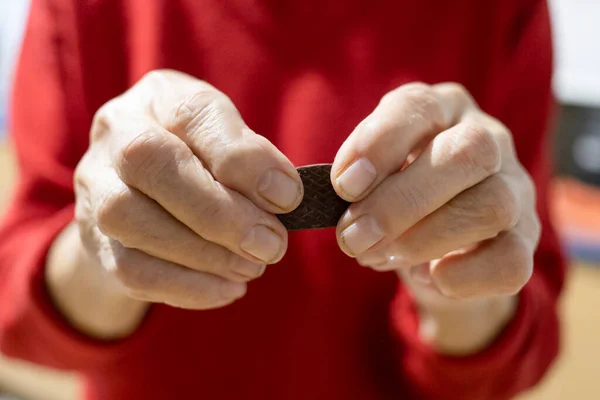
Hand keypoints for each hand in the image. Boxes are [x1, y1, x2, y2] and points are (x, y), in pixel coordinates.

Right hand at [74, 70, 301, 309]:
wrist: (144, 188)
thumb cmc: (202, 157)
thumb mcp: (230, 140)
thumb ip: (252, 160)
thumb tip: (282, 197)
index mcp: (162, 97)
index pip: (194, 113)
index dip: (242, 158)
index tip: (288, 197)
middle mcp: (116, 132)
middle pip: (149, 162)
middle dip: (219, 213)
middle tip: (270, 244)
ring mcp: (94, 185)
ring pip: (129, 218)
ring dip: (202, 254)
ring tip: (252, 267)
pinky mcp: (93, 237)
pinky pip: (128, 268)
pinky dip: (186, 286)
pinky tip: (227, 288)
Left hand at [331, 83, 539, 351]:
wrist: (436, 248)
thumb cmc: (393, 199)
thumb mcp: (370, 180)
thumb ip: (356, 182)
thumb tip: (336, 196)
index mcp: (442, 109)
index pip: (419, 106)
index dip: (379, 143)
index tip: (343, 186)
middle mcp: (487, 139)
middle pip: (467, 153)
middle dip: (400, 202)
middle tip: (352, 237)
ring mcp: (514, 189)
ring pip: (492, 206)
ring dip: (424, 239)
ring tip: (376, 257)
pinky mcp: (525, 241)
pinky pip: (510, 261)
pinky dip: (464, 275)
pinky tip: (430, 278)